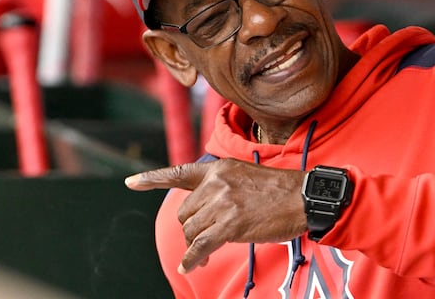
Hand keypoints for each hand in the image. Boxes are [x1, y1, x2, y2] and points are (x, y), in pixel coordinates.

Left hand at [125, 159, 307, 272]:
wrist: (304, 197)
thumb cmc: (281, 190)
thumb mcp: (246, 175)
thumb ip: (222, 185)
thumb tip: (205, 208)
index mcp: (219, 169)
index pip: (179, 173)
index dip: (152, 179)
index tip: (130, 183)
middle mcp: (217, 183)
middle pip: (185, 212)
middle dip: (191, 228)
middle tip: (205, 239)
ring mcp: (222, 204)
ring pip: (191, 230)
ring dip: (195, 244)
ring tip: (207, 252)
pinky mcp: (229, 225)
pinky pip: (200, 246)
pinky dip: (192, 259)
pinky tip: (190, 267)